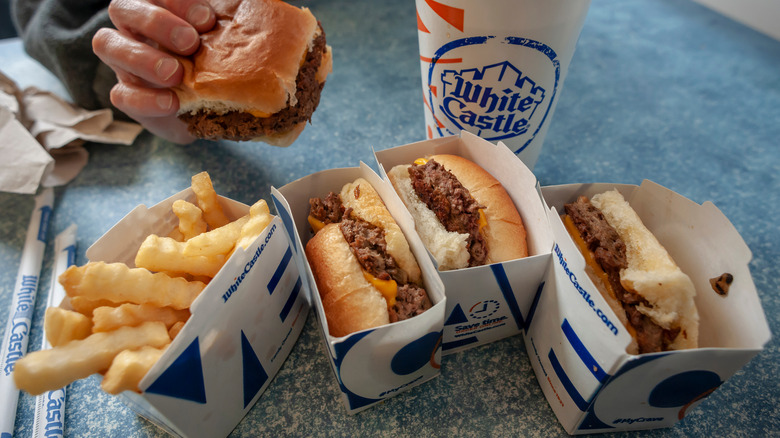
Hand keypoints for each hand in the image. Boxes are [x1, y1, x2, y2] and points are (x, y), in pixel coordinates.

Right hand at [92, 0, 215, 143]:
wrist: (212, 108)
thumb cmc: (218, 62)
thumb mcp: (226, 38)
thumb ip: (229, 19)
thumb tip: (250, 4)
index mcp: (158, 7)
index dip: (177, 1)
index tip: (207, 19)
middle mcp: (134, 29)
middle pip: (123, 9)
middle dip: (157, 23)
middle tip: (190, 44)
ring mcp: (124, 61)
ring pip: (108, 45)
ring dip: (143, 58)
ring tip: (175, 75)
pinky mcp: (127, 95)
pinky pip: (120, 94)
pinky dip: (145, 99)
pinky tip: (172, 103)